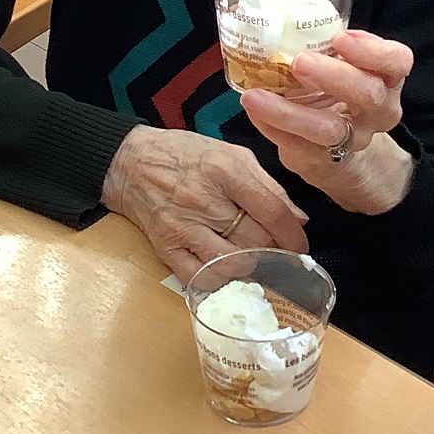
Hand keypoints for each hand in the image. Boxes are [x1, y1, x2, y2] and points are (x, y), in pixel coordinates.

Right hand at [101, 125, 309, 282]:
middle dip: (273, 248)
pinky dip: (219, 279)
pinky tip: (225, 267)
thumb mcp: (232, 155)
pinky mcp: (166, 248)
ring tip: (251, 255)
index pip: (271, 210)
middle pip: (255, 240)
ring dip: (250, 265)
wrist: (131, 163)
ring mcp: (183, 226)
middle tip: (274, 246)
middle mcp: (205, 199)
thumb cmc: (186, 155)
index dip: (293, 234)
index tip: (302, 244)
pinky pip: (200, 278)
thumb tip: (297, 218)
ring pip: (232, 263)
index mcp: (225, 170)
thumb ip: (267, 185)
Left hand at [239, 29, 414, 214]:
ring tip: (256, 96)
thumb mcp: (342, 64)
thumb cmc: (337, 89)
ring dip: (290, 112)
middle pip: (369, 94)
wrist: (337, 147)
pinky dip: (272, 126)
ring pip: (329, 129)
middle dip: (335, 76)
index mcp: (387, 78)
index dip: (373, 50)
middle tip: (300, 62)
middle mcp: (377, 110)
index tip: (341, 37)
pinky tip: (253, 109)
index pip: (397, 61)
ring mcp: (352, 139)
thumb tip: (262, 14)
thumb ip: (321, 42)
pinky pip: (298, 146)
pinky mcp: (323, 159)